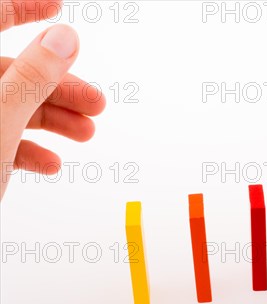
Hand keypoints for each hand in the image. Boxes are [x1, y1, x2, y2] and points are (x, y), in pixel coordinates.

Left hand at [0, 0, 104, 199]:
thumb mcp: (0, 121)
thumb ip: (34, 77)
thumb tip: (62, 39)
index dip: (26, 9)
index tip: (57, 8)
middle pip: (10, 73)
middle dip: (59, 89)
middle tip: (94, 102)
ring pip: (7, 108)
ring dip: (51, 121)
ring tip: (84, 134)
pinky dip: (25, 148)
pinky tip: (47, 162)